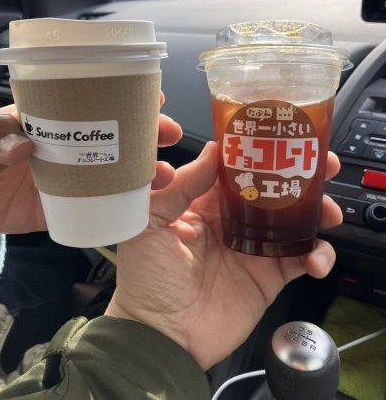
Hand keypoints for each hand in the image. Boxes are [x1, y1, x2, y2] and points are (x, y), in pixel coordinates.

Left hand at [0, 94, 181, 233]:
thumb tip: (22, 146)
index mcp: (54, 119)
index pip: (96, 102)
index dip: (128, 98)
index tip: (155, 96)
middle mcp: (68, 147)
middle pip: (117, 137)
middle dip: (149, 133)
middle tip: (169, 133)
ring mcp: (69, 179)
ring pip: (116, 173)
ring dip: (145, 172)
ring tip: (165, 174)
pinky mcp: (61, 209)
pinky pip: (98, 209)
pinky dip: (124, 208)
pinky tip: (144, 205)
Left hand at [106, 141, 342, 370]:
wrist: (163, 337)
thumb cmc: (147, 280)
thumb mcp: (150, 225)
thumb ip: (179, 187)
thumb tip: (214, 152)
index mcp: (204, 202)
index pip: (237, 167)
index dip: (261, 151)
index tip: (282, 137)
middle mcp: (233, 220)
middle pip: (274, 188)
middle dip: (300, 174)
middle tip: (322, 163)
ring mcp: (255, 247)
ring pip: (295, 219)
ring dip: (318, 210)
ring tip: (328, 211)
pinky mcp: (270, 276)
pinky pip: (302, 259)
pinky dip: (319, 255)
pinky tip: (316, 258)